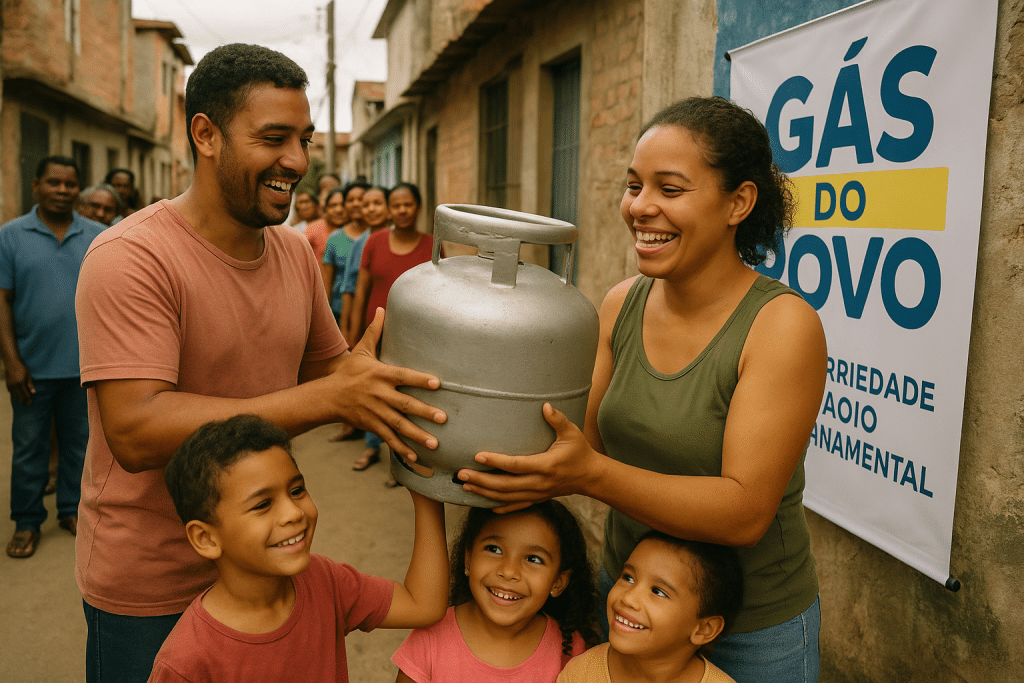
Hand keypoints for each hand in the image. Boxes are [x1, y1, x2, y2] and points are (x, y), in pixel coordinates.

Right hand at [5, 359, 33, 404]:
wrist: (12, 364)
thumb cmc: (22, 369)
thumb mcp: (28, 376)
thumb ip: (30, 385)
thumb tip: (33, 392)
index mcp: (20, 383)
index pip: (25, 393)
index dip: (27, 398)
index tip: (30, 402)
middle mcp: (14, 385)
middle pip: (19, 395)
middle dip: (23, 400)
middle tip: (27, 404)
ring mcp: (10, 385)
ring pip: (14, 394)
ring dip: (18, 399)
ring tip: (22, 402)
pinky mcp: (7, 384)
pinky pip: (11, 392)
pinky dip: (14, 395)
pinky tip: (16, 397)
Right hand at [329, 308, 445, 458]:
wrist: (328, 397)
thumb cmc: (350, 372)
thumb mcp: (362, 351)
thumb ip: (375, 331)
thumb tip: (382, 308)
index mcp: (380, 374)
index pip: (404, 376)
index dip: (421, 379)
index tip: (438, 383)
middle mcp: (378, 394)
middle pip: (404, 404)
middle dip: (424, 412)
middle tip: (443, 418)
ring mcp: (374, 412)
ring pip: (398, 425)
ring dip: (416, 435)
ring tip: (434, 442)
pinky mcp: (370, 426)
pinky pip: (388, 438)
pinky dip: (401, 448)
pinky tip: (416, 456)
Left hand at [457, 403, 600, 511]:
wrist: (591, 476)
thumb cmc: (580, 451)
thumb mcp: (572, 433)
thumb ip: (558, 420)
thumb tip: (545, 406)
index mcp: (546, 465)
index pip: (516, 465)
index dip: (497, 461)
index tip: (478, 456)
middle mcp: (540, 483)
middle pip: (506, 485)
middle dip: (482, 480)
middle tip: (461, 474)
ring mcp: (538, 493)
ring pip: (507, 497)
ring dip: (485, 493)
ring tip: (466, 486)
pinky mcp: (538, 498)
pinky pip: (516, 505)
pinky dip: (500, 506)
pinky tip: (485, 503)